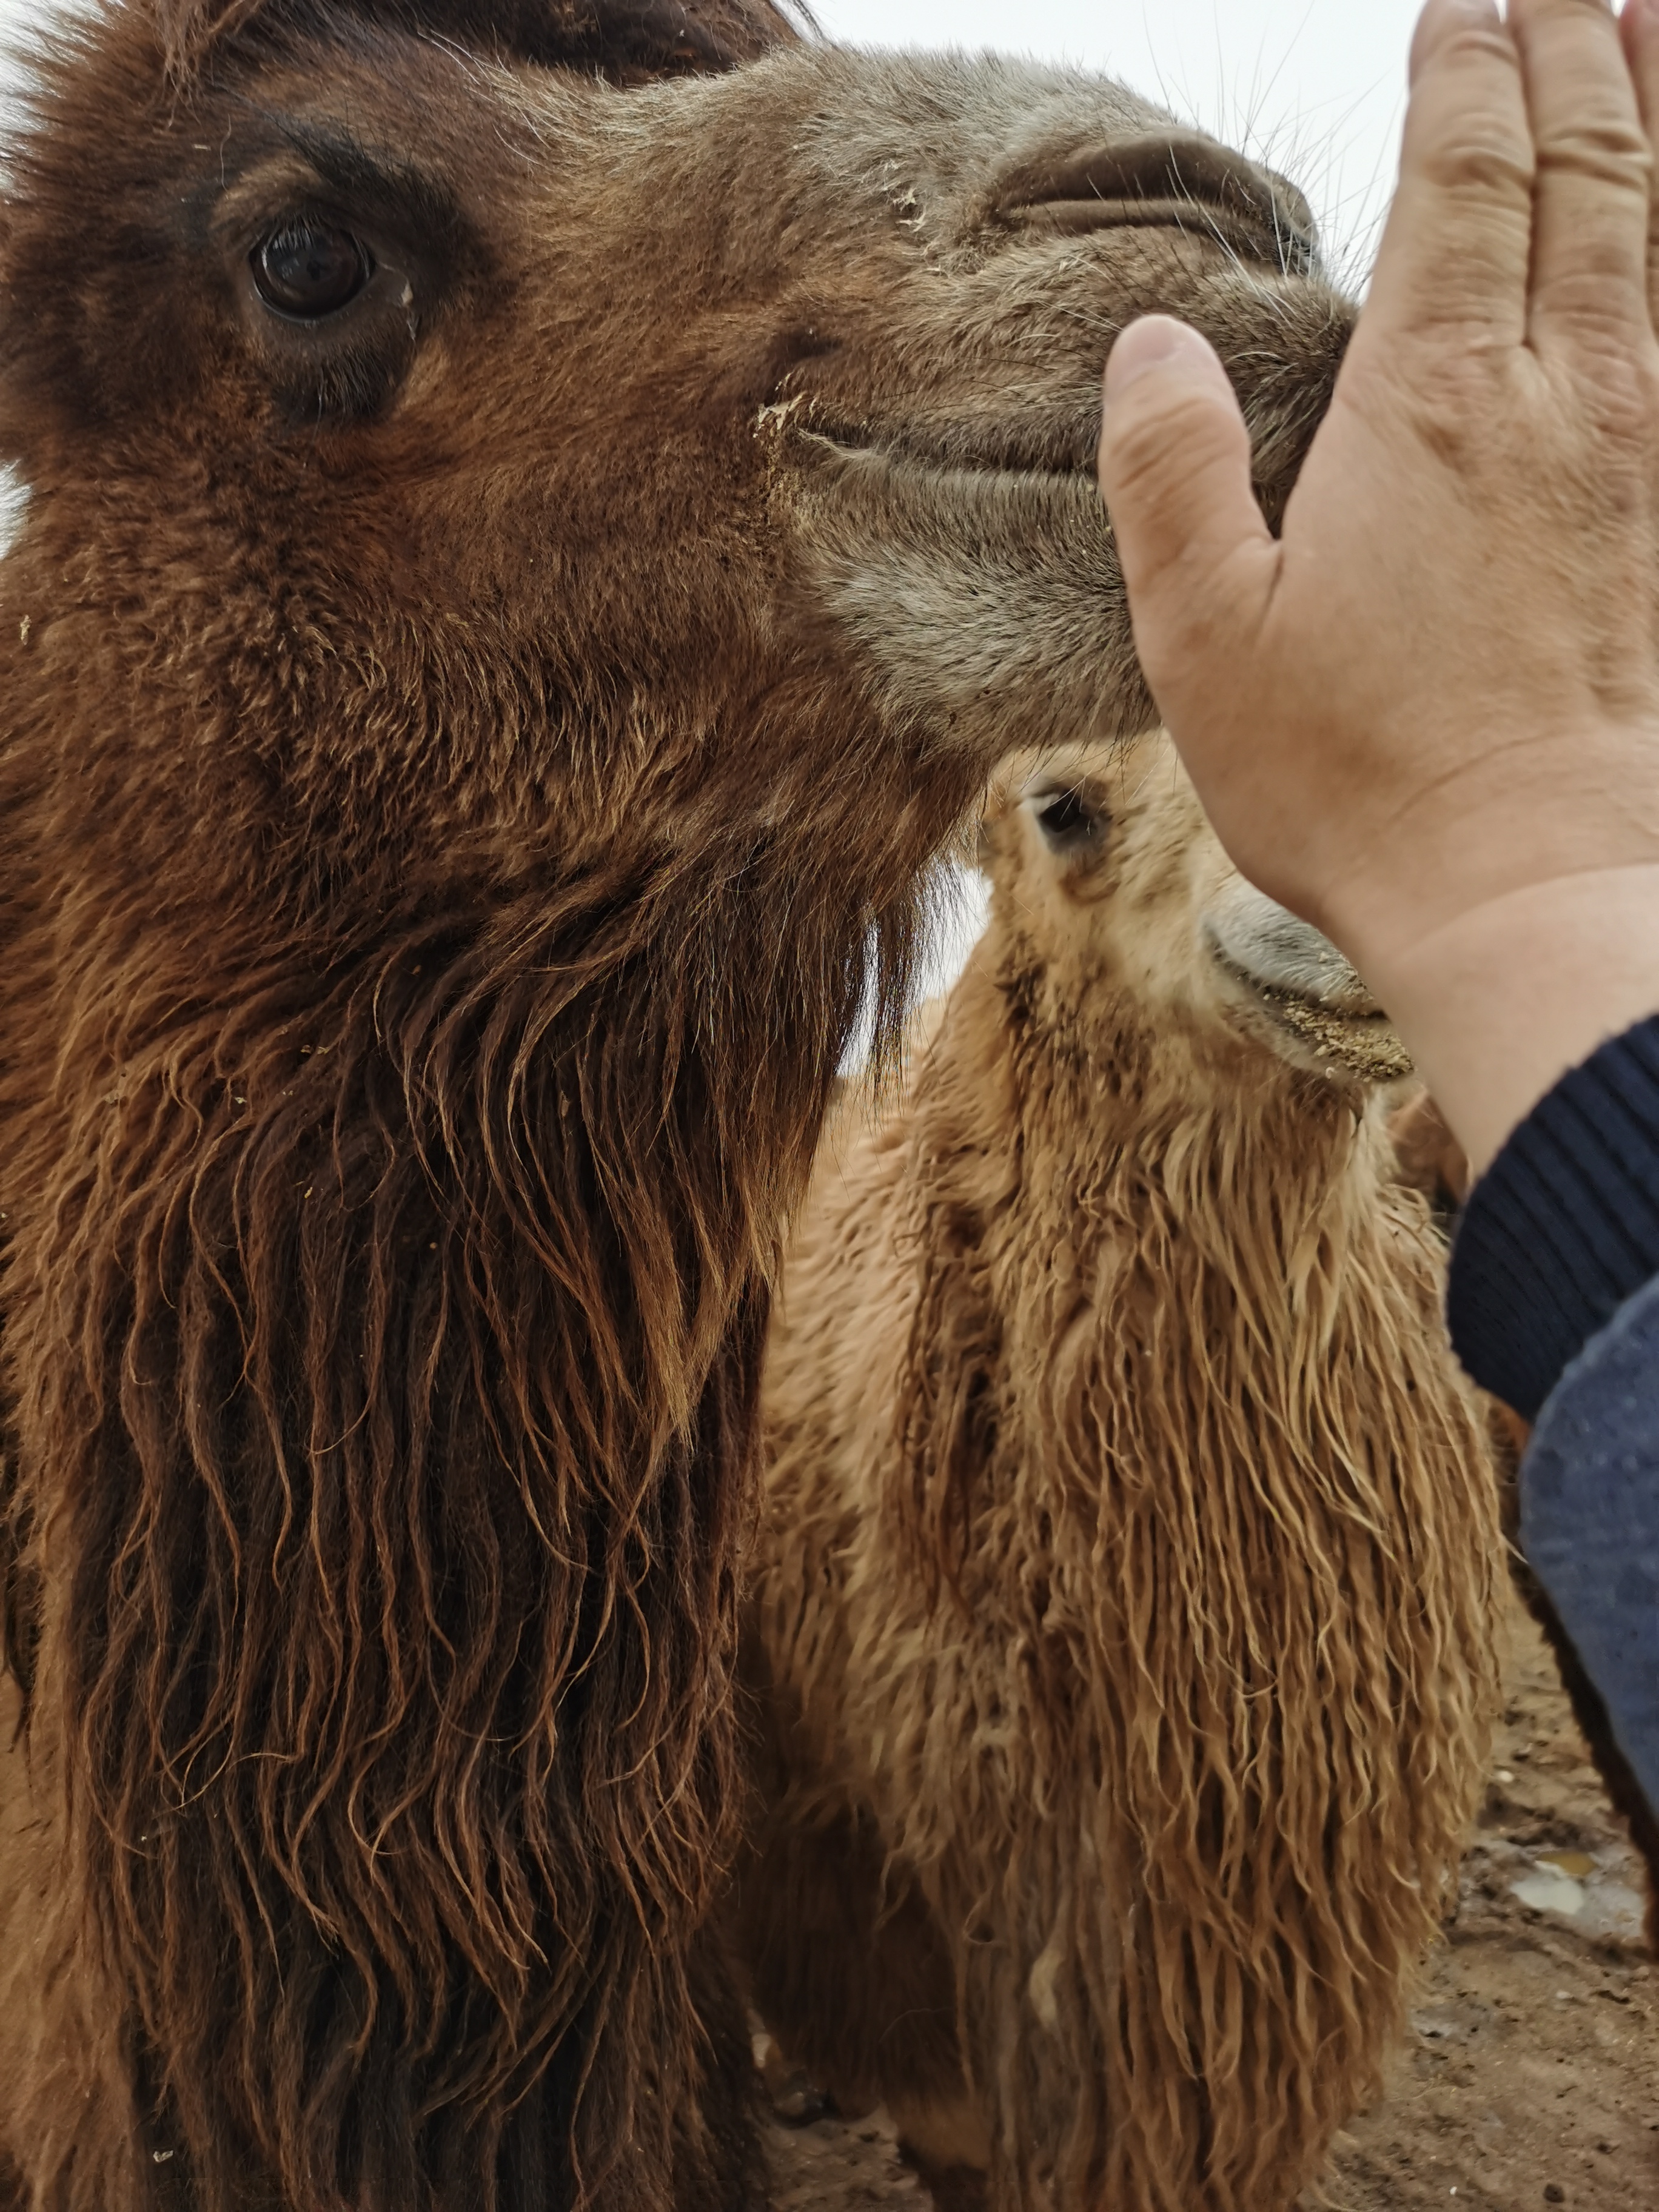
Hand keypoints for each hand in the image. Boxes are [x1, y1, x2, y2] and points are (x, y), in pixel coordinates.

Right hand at [1097, 0, 1658, 1174]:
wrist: (1530, 893)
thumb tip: (1153, 338)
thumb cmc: (1355, 780)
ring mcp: (1645, 453)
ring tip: (1655, 19)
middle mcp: (1564, 395)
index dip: (1464, 63)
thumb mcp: (1205, 638)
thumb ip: (1172, 472)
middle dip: (1577, 43)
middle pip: (1591, 162)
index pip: (1464, 171)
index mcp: (1433, 402)